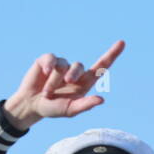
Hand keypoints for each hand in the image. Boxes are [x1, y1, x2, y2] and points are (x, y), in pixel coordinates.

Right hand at [3, 40, 124, 128]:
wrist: (31, 105)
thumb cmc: (53, 108)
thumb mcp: (70, 110)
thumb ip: (85, 105)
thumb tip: (101, 100)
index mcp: (84, 82)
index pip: (101, 67)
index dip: (112, 54)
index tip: (122, 43)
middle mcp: (74, 72)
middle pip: (79, 66)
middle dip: (72, 75)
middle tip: (66, 84)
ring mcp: (61, 65)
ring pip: (63, 65)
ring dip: (55, 80)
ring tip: (47, 92)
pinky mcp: (47, 61)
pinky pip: (51, 58)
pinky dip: (48, 65)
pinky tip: (44, 73)